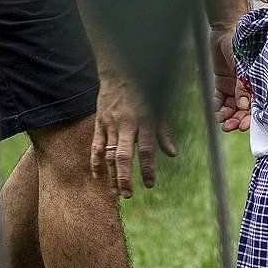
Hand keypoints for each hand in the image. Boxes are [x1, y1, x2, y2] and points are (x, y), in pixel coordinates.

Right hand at [90, 76, 176, 197]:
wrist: (121, 72)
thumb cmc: (145, 91)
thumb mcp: (160, 108)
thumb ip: (164, 132)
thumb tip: (172, 154)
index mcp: (145, 120)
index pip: (147, 150)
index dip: (148, 169)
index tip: (149, 185)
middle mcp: (127, 124)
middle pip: (124, 156)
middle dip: (125, 178)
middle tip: (128, 195)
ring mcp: (111, 124)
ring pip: (108, 154)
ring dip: (111, 175)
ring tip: (116, 192)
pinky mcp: (99, 122)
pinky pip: (95, 146)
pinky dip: (95, 162)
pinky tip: (97, 176)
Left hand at [211, 28, 250, 132]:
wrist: (227, 30)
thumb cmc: (243, 45)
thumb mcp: (245, 66)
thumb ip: (244, 85)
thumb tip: (243, 105)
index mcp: (257, 83)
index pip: (255, 105)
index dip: (250, 117)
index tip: (243, 127)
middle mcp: (246, 87)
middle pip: (243, 109)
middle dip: (237, 119)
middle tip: (229, 127)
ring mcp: (233, 86)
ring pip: (231, 106)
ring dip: (226, 115)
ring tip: (220, 120)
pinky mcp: (221, 82)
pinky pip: (219, 97)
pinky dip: (216, 104)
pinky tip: (215, 109)